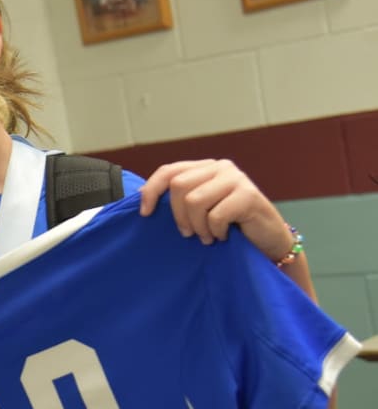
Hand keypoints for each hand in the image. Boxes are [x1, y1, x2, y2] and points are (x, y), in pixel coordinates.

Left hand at [138, 159, 294, 260]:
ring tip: (208, 236)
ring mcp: (236, 178)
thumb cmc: (229, 227)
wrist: (267, 241)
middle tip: (189, 233)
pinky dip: (215, 232)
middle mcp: (220, 167)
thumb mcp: (199, 210)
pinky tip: (224, 236)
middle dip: (179, 216)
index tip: (145, 214)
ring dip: (198, 226)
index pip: (169, 171)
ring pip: (194, 201)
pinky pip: (215, 216)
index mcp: (204, 168)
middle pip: (178, 186)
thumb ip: (178, 199)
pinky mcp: (249, 195)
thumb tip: (141, 196)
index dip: (152, 191)